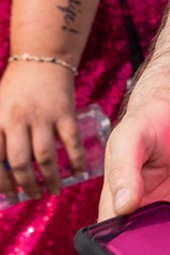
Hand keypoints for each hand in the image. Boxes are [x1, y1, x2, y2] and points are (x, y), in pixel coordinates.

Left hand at [0, 63, 82, 200]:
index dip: (1, 183)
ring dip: (50, 179)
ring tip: (54, 190)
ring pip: (44, 157)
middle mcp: (17, 119)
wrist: (42, 59)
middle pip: (19, 163)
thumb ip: (0, 137)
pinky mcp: (65, 112)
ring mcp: (42, 116)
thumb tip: (5, 173)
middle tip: (33, 195)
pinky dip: (76, 161)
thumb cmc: (16, 89)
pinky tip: (78, 172)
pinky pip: (71, 143)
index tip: (10, 195)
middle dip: (26, 185)